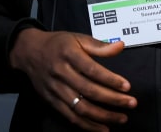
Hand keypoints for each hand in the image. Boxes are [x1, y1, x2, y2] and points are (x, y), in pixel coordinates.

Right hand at [9, 28, 136, 131]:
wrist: (28, 52)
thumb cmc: (57, 44)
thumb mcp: (77, 38)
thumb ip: (99, 45)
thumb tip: (121, 46)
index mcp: (69, 54)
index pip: (92, 70)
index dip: (110, 79)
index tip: (127, 86)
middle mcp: (60, 72)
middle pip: (88, 90)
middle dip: (112, 99)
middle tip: (131, 103)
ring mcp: (55, 89)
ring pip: (80, 107)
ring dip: (103, 115)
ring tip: (121, 118)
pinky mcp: (51, 101)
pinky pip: (71, 116)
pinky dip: (87, 125)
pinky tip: (103, 128)